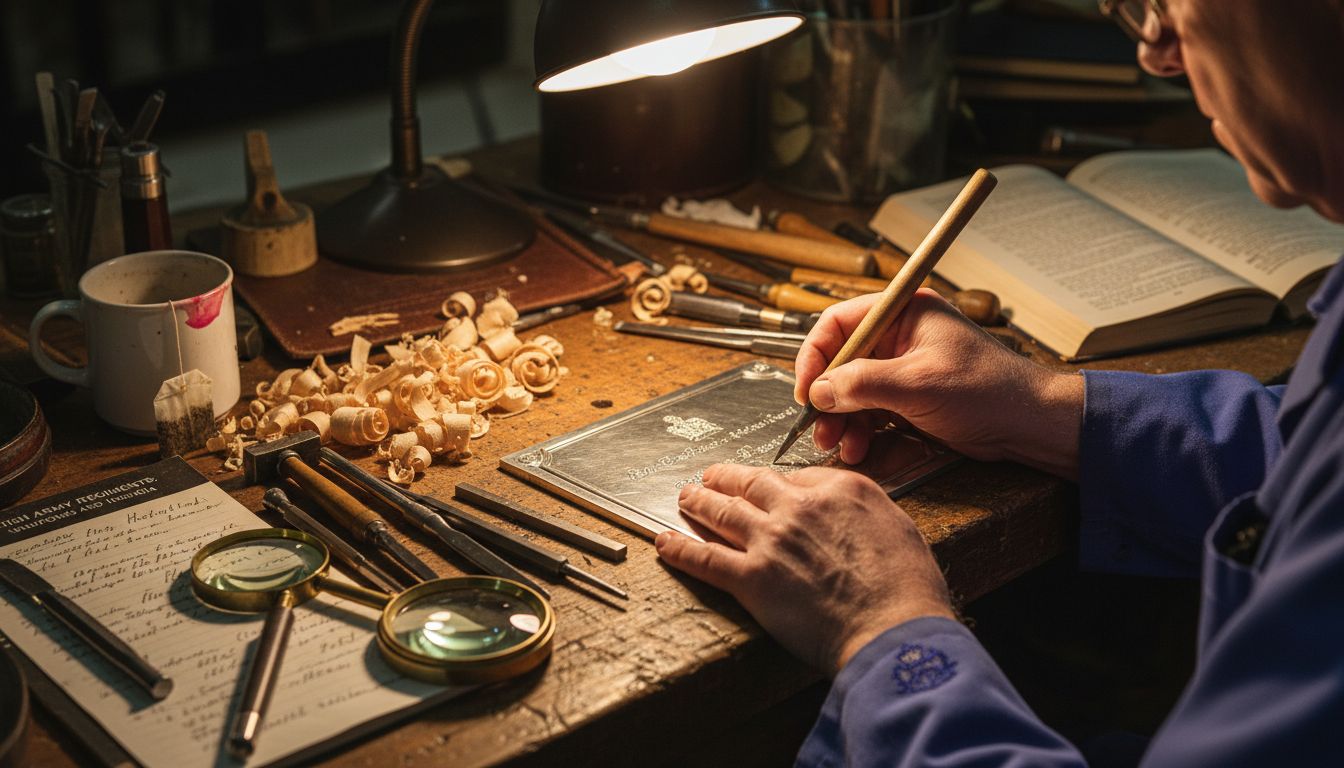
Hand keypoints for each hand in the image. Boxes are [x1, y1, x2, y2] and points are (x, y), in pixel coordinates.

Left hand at [655, 463, 955, 674]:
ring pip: (722, 512)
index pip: (796, 476)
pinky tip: (664, 543)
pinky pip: (704, 558)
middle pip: (750, 484)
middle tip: (710, 477)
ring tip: (685, 497)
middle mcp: (800, 506)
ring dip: (699, 502)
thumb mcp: (898, 527)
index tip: (765, 485)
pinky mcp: (751, 579)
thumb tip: (846, 515)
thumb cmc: (908, 590)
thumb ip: (864, 511)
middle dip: (725, 478)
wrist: (895, 630)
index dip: (775, 482)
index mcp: (841, 488)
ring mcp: (771, 540)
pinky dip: (679, 549)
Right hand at [795, 289, 1082, 478]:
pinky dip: (861, 430)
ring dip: (841, 419)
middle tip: (818, 426)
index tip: (806, 389)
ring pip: (853, 391)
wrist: (1029, 425)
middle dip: (827, 396)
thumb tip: (818, 391)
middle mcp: (900, 336)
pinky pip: (871, 411)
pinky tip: (858, 449)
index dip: (816, 355)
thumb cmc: (988, 390)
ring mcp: (904, 369)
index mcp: (903, 313)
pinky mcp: (910, 398)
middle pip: (842, 361)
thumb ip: (862, 384)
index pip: (839, 323)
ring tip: (838, 445)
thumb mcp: (917, 384)